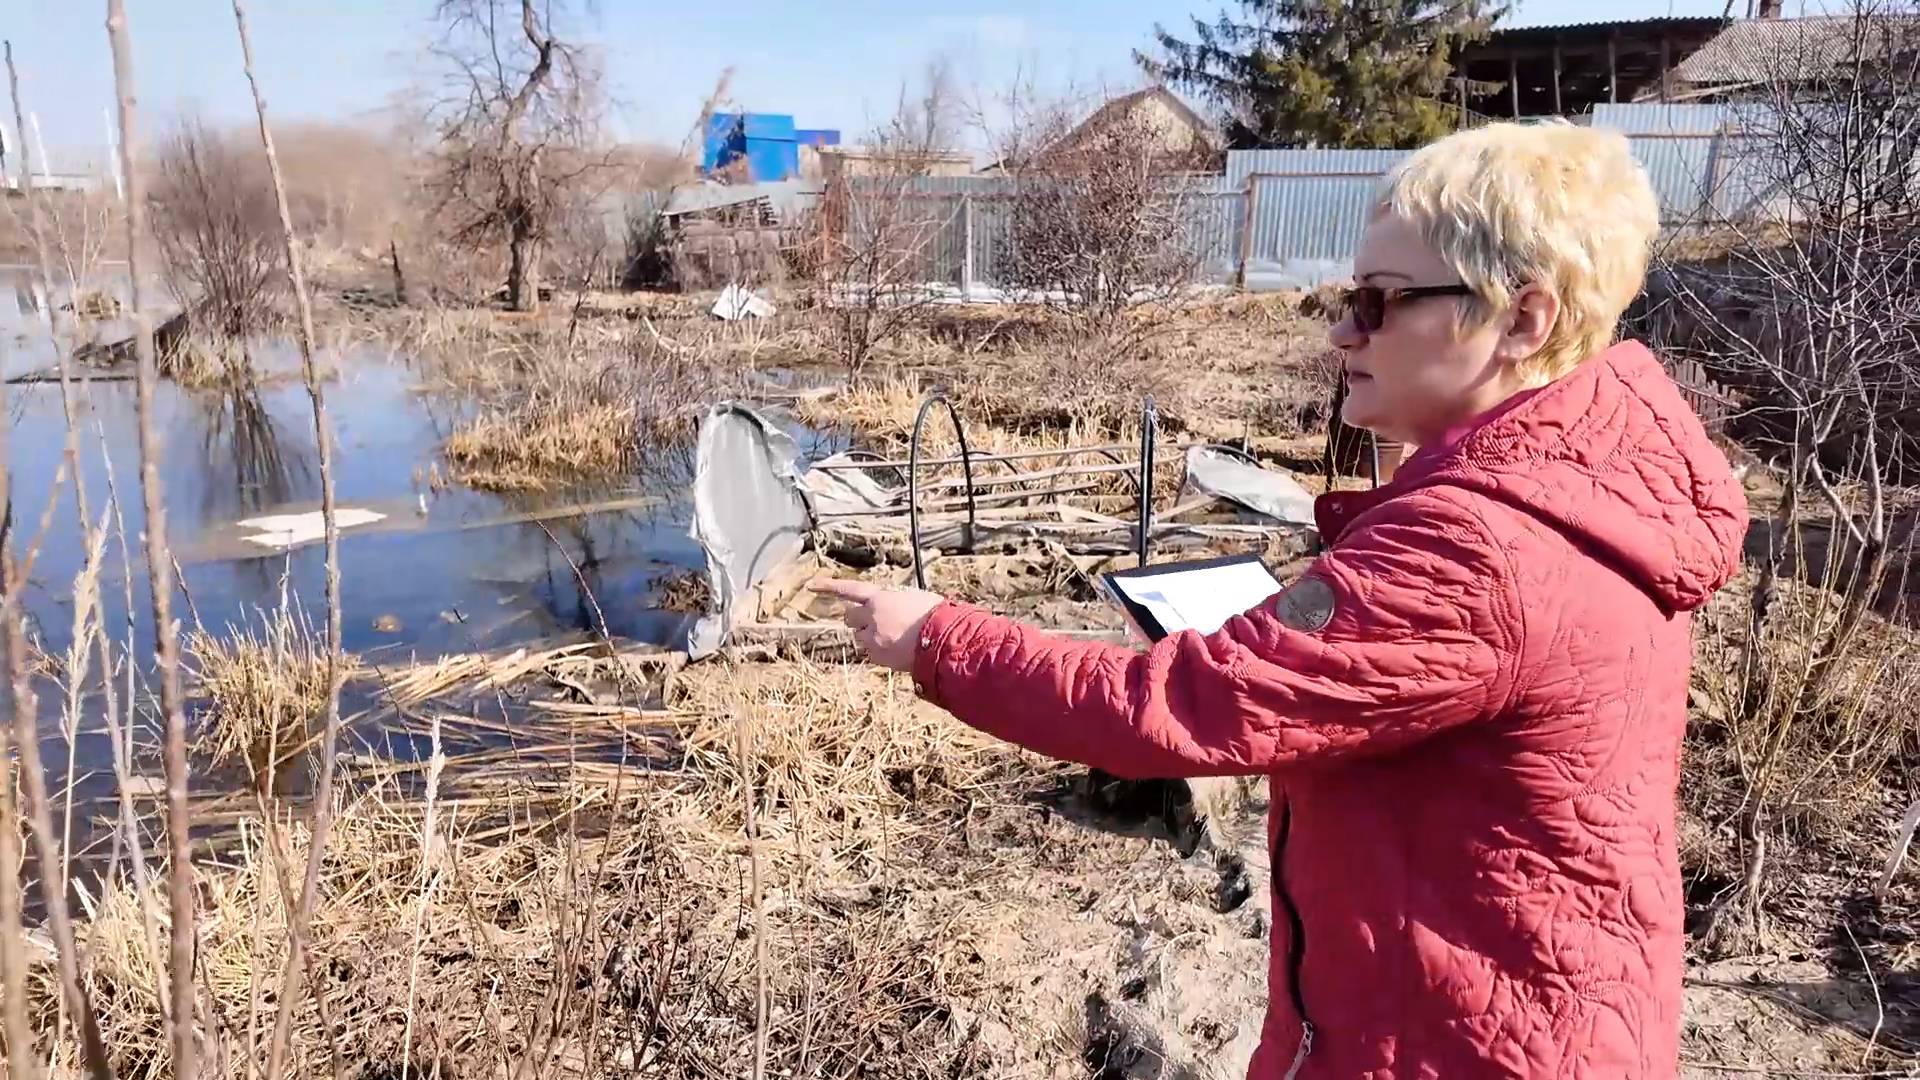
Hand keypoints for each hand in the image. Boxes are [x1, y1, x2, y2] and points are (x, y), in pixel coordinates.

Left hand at [808, 577, 945, 671]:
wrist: (941, 640)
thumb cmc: (934, 616)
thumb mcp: (915, 598)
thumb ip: (896, 601)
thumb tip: (894, 605)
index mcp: (880, 598)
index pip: (849, 589)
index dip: (829, 586)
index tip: (811, 585)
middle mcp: (871, 616)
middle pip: (850, 617)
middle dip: (858, 620)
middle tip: (875, 622)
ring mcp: (872, 638)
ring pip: (861, 637)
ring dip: (871, 636)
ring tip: (896, 637)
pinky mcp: (877, 656)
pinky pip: (872, 653)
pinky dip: (881, 651)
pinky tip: (899, 649)